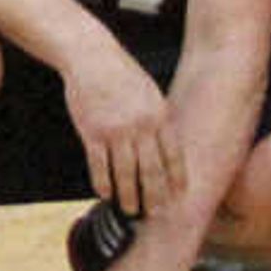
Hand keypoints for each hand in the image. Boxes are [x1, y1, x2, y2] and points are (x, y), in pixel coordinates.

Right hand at [60, 43, 180, 219]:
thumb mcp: (150, 93)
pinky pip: (100, 165)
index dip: (176, 179)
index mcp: (159, 115)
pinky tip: (105, 194)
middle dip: (155, 196)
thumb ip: (158, 120)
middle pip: (152, 170)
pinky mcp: (92, 132)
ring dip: (129, 196)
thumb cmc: (122, 74)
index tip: (178, 197)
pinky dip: (103, 183)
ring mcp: (116, 130)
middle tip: (156, 214)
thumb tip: (165, 149)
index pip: (173, 155)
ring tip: (130, 211)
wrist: (92, 57)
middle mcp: (141, 125)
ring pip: (126, 173)